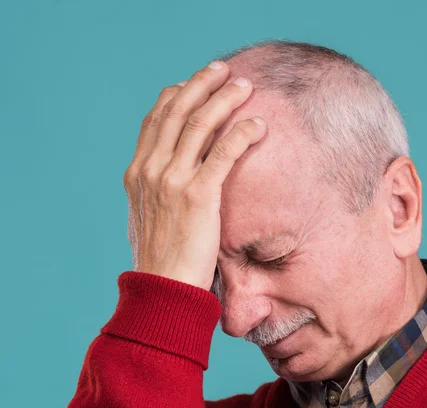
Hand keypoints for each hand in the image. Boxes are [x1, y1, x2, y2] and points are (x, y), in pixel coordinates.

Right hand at [123, 61, 265, 289]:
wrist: (162, 288)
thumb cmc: (162, 258)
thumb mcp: (149, 217)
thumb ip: (158, 192)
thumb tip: (173, 183)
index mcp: (137, 172)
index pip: (155, 120)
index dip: (177, 96)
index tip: (195, 83)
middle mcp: (151, 169)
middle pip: (177, 111)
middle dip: (202, 85)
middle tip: (224, 70)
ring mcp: (172, 180)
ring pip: (200, 124)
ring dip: (225, 100)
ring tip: (246, 87)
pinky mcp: (198, 195)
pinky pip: (224, 153)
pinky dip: (242, 134)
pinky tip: (259, 125)